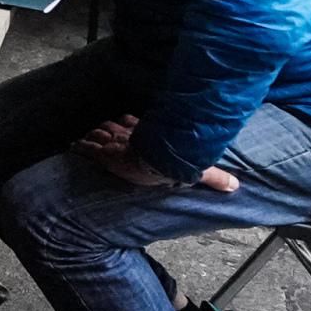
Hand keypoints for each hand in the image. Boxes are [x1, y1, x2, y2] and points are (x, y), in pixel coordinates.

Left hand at [74, 115, 237, 192]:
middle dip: (107, 131)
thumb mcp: (195, 170)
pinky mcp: (102, 152)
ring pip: (98, 134)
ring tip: (86, 140)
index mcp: (146, 136)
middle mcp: (128, 136)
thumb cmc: (170, 163)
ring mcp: (113, 142)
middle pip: (112, 128)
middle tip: (102, 134)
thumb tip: (236, 185)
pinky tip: (74, 147)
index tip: (123, 125)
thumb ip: (214, 177)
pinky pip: (86, 147)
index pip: (133, 124)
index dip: (127, 125)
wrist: (152, 162)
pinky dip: (80, 147)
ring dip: (93, 137)